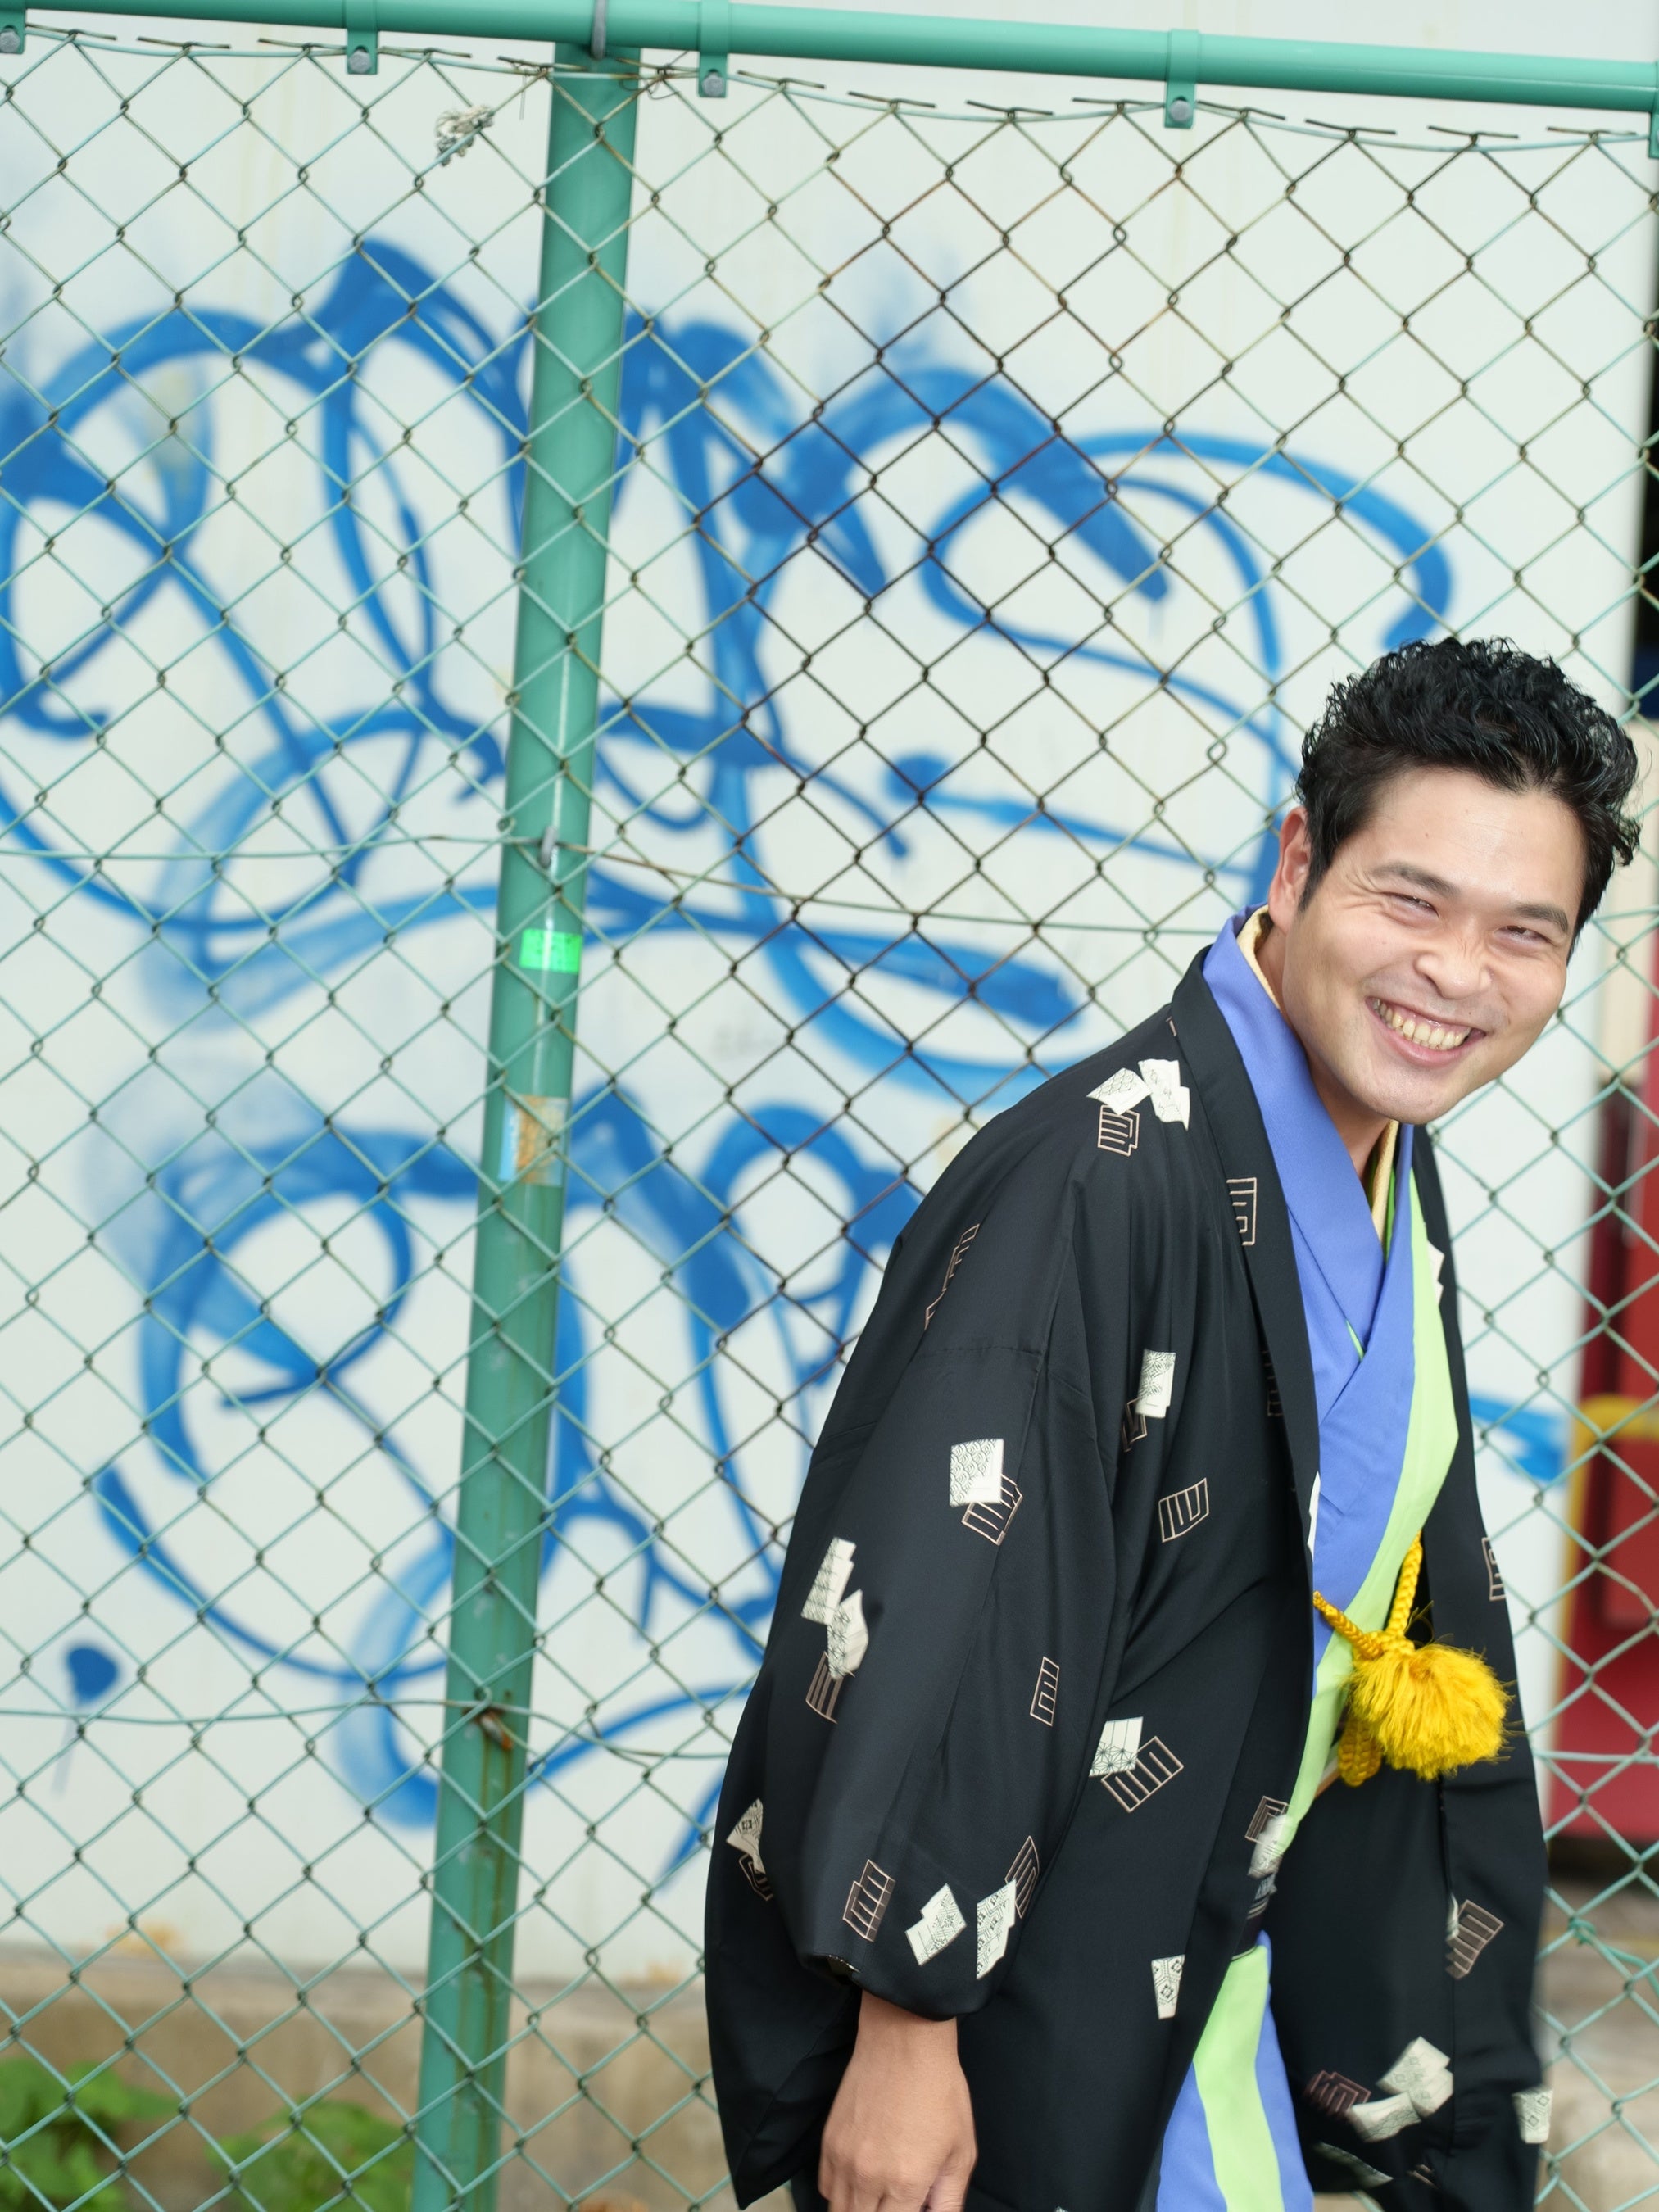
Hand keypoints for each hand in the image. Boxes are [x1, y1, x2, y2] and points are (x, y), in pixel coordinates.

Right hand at [818, 1991, 976, 2211]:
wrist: (904, 2040)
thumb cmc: (940, 2092)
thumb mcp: (960, 2151)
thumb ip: (949, 2200)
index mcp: (905, 2184)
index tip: (913, 2208)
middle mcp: (868, 2178)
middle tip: (897, 2203)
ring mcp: (843, 2159)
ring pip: (840, 2211)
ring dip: (859, 2211)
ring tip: (880, 2200)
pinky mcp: (829, 2140)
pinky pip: (826, 2186)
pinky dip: (841, 2194)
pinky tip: (861, 2184)